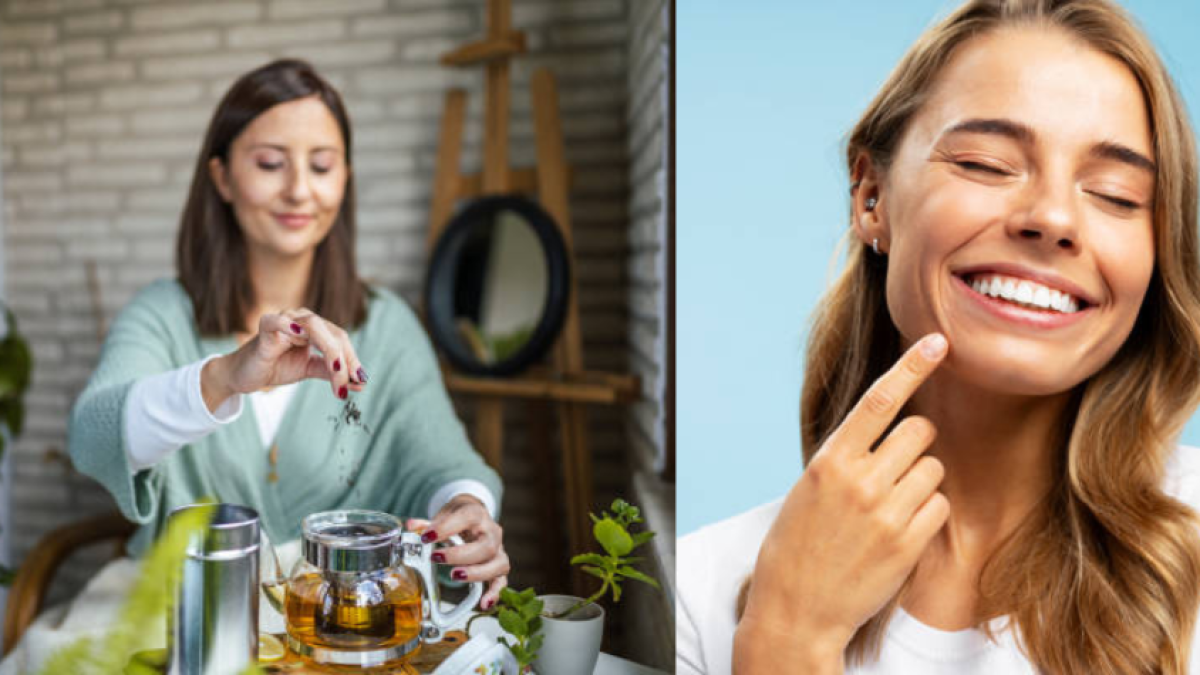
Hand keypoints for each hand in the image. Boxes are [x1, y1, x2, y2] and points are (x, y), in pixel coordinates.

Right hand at [201, 309, 366, 409]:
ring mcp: (284, 320)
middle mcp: (302, 318)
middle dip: (343, 361)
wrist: (245, 375)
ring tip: (336, 372)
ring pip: (314, 327)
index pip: (341, 338)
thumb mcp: (309, 370)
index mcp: (315, 327)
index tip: (361, 382)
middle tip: (346, 385)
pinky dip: (289, 326)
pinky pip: (277, 321)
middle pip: (332, 334)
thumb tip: (360, 384)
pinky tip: (300, 336)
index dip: (352, 359)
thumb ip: (332, 373)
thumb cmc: (277, 367)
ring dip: (329, 352)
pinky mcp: (265, 328)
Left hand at [407, 494, 508, 609]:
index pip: (467, 517)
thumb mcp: (444, 515)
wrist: (475, 514)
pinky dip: (494, 593)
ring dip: (477, 573)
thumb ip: (427, 523)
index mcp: (477, 514)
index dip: (446, 527)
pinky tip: (483, 603)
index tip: (426, 537)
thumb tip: (411, 527)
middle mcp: (491, 532)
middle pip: (486, 546)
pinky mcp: (498, 565)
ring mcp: (498, 550)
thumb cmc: (459, 517)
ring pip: (499, 563)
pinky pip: (501, 581)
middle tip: (436, 558)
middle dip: (460, 555)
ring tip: (454, 576)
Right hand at [733, 333, 950, 673]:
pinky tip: (900, 530)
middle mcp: (859, 480)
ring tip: (890, 507)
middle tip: (895, 466)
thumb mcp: (810, 488)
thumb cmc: (798, 544)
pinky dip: (927, 513)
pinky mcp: (907, 543)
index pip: (880, 399)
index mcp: (830, 459)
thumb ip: (847, 456)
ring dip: (921, 481)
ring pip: (933, 468)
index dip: (913, 365)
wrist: (796, 608)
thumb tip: (889, 426)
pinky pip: (939, 506)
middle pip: (920, 430)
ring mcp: (886, 512)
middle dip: (916, 442)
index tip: (939, 342)